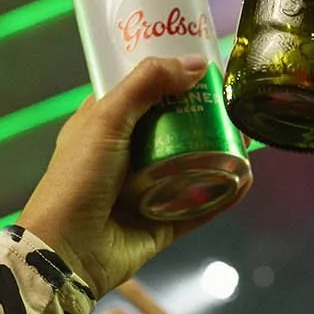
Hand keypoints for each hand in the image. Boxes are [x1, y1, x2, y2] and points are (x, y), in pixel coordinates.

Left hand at [18, 55, 235, 294]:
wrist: (66, 251)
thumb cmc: (76, 179)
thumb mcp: (105, 119)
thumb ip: (146, 85)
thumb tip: (196, 63)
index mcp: (104, 126)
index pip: (140, 92)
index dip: (168, 77)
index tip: (200, 63)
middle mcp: (126, 155)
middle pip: (173, 127)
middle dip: (203, 113)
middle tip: (233, 98)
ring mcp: (146, 190)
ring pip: (191, 165)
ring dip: (219, 150)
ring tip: (246, 133)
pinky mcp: (163, 223)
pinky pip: (201, 205)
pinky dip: (224, 192)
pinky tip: (247, 177)